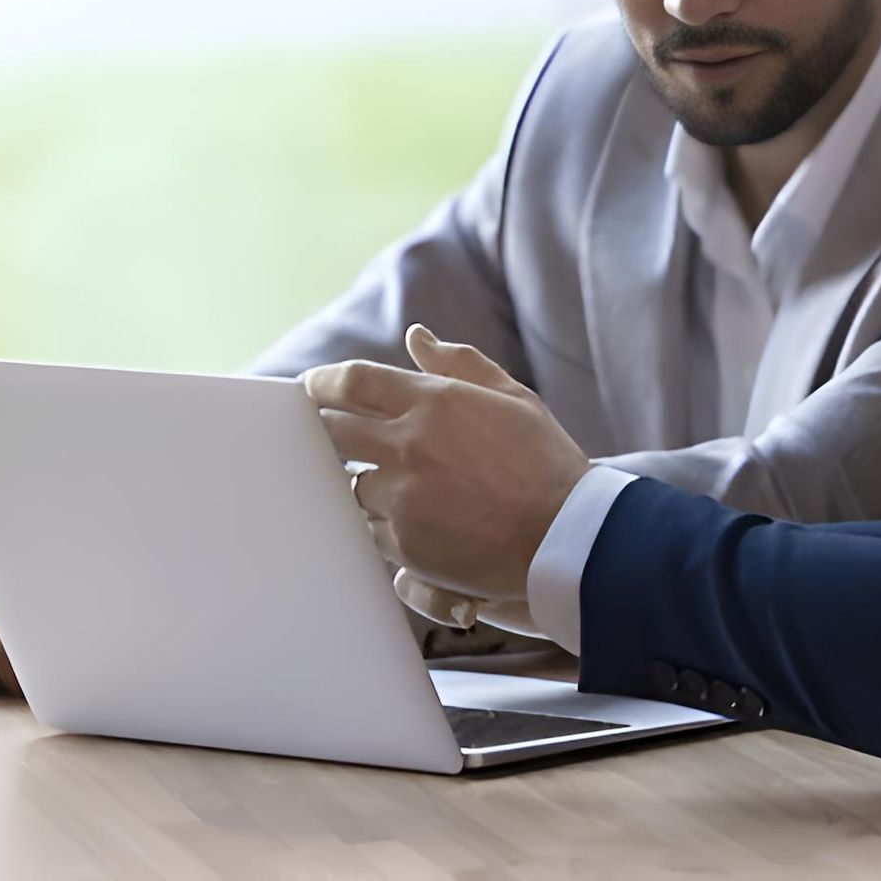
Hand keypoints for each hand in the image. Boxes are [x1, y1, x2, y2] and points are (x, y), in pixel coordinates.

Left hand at [304, 324, 589, 604]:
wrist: (568, 537)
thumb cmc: (547, 463)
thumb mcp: (513, 398)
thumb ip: (460, 362)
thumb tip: (416, 336)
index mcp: (435, 401)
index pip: (353, 382)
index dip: (323, 382)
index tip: (312, 387)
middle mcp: (409, 445)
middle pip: (332, 429)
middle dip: (322, 427)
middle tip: (324, 430)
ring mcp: (403, 497)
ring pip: (350, 483)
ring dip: (361, 479)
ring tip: (390, 483)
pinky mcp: (405, 544)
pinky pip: (370, 528)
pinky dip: (381, 522)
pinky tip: (410, 519)